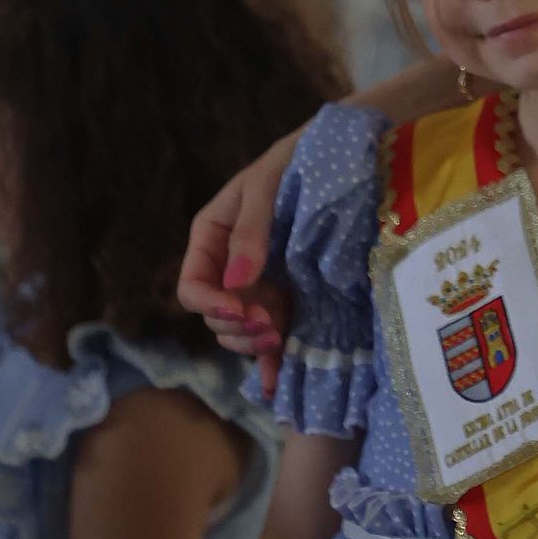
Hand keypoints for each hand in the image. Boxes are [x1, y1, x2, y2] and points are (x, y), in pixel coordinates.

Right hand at [178, 130, 300, 398]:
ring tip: (279, 340)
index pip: (193, 286)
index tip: (241, 310)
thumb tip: (237, 284)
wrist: (344, 155)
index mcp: (212, 237)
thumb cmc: (296, 161)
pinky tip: (276, 382)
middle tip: (269, 328)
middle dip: (237, 329)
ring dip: (254, 344)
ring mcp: (258, 284)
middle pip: (215, 317)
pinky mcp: (285, 296)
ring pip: (240, 331)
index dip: (211, 305)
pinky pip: (270, 333)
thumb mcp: (267, 187)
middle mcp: (229, 266)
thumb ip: (251, 232)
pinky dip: (272, 359)